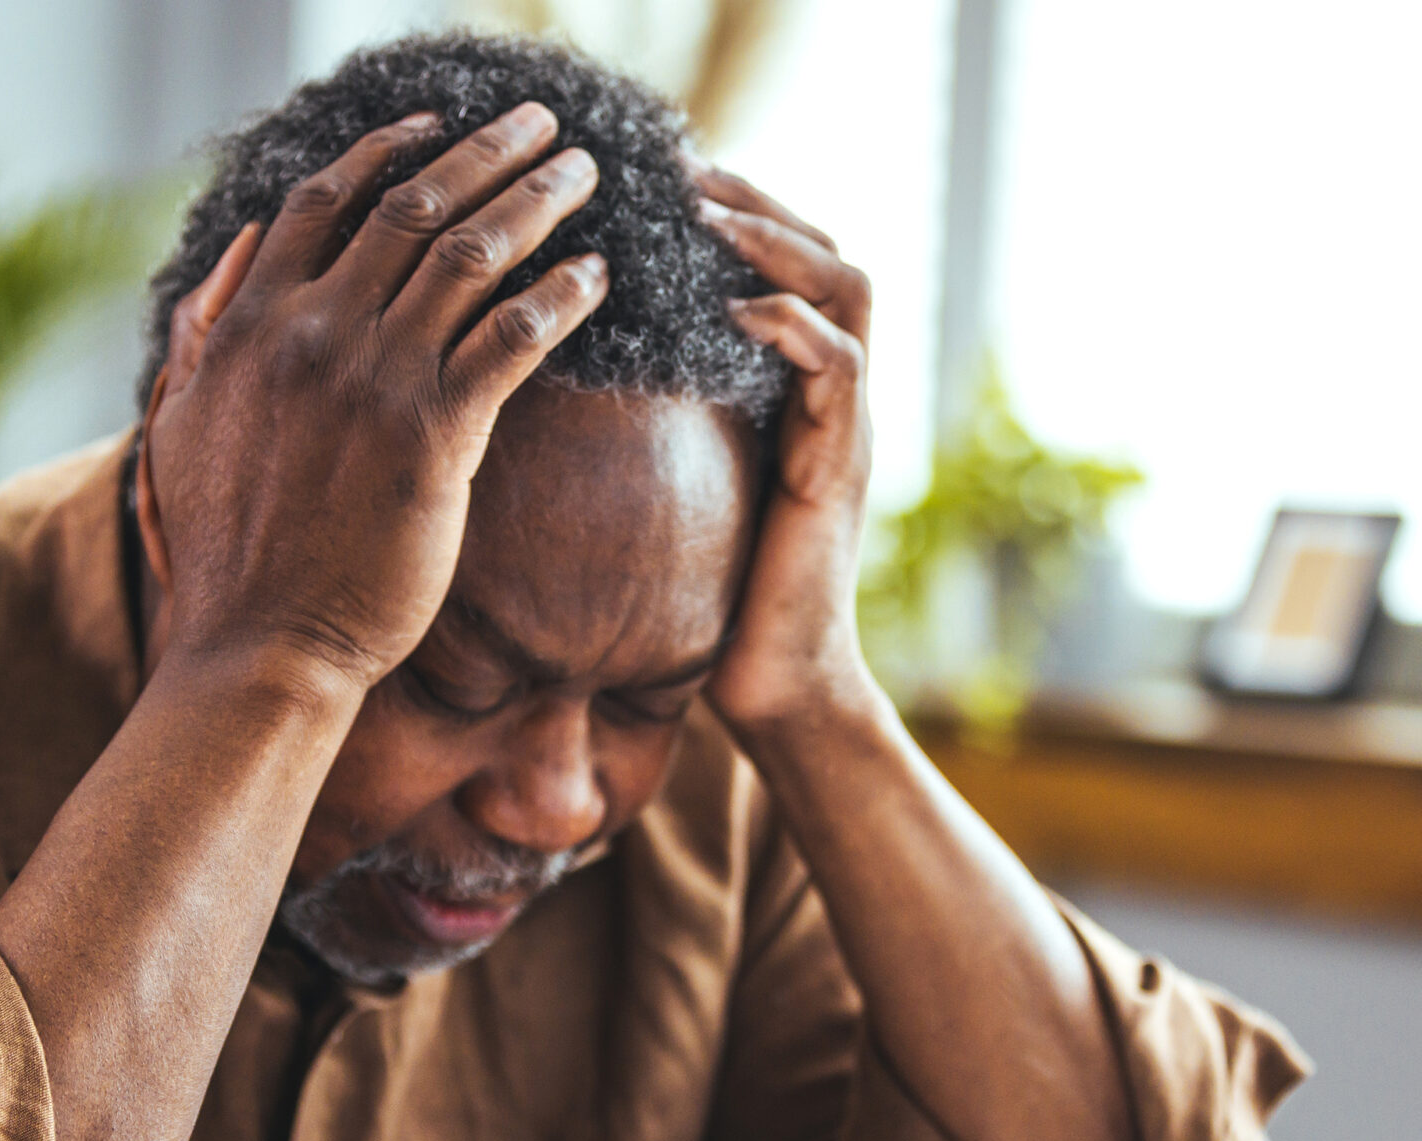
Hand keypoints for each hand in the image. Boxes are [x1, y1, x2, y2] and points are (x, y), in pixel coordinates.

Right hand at [136, 104, 611, 692]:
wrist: (259, 644)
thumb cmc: (226, 553)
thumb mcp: (184, 424)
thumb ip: (204, 332)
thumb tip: (238, 253)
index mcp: (250, 323)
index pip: (327, 200)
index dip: (389, 151)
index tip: (438, 127)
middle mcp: (312, 332)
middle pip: (414, 207)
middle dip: (488, 155)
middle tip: (543, 126)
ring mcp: (375, 379)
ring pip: (472, 256)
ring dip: (538, 202)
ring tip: (583, 174)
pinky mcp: (434, 435)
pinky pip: (513, 339)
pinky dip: (561, 294)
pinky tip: (595, 275)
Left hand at [693, 164, 882, 736]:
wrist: (772, 689)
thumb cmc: (719, 603)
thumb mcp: (683, 488)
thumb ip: (663, 426)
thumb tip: (573, 379)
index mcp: (796, 396)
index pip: (791, 270)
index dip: (740, 216)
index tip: (669, 183)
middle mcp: (834, 399)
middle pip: (829, 256)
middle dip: (761, 203)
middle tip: (688, 171)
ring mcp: (847, 428)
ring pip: (848, 289)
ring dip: (778, 242)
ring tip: (710, 216)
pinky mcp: (842, 466)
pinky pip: (838, 365)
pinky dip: (789, 324)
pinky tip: (732, 308)